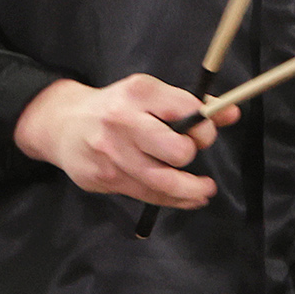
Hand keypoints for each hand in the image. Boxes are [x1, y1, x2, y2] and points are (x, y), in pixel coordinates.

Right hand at [12, 75, 238, 207]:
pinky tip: (187, 198)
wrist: (62, 124)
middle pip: (177, 150)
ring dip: (193, 190)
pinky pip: (149, 196)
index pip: (188, 112)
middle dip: (192, 153)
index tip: (205, 131)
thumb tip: (232, 113)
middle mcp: (123, 121)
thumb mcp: (149, 95)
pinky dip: (175, 200)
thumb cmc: (115, 108)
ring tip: (204, 189)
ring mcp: (112, 153)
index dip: (206, 126)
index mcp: (138, 93)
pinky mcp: (105, 178)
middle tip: (190, 153)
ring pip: (164, 182)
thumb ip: (191, 105)